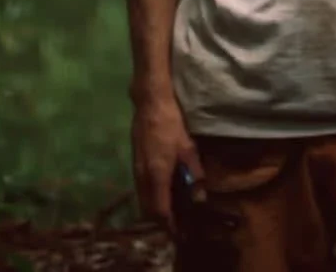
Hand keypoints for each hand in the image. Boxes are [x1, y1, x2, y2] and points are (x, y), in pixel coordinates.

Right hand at [131, 89, 203, 233]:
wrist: (150, 102)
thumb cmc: (170, 123)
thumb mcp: (188, 147)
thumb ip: (193, 173)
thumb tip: (200, 197)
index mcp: (156, 175)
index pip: (160, 210)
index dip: (169, 225)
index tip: (179, 233)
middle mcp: (143, 177)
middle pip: (148, 209)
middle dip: (161, 220)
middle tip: (177, 223)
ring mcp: (136, 169)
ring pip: (143, 199)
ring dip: (154, 208)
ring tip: (171, 209)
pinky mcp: (135, 162)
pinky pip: (141, 189)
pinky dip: (150, 196)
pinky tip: (162, 190)